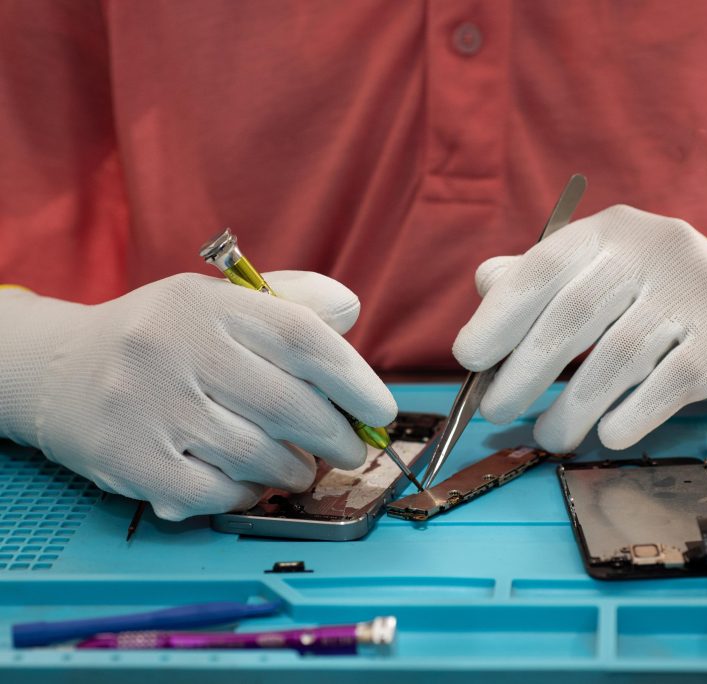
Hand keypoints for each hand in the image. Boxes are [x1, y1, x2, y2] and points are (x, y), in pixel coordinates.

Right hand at [0, 271, 395, 519]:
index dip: (355, 381)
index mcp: (208, 305)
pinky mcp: (129, 461)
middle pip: (289, 406)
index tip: (381, 411)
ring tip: (300, 466)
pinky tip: (251, 485)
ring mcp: (150, 407)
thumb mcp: (215, 300)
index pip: (303, 339)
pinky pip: (215, 494)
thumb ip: (287, 303)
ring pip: (257, 455)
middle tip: (351, 449)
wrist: (59, 371)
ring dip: (295, 469)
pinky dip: (247, 495)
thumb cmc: (162, 337)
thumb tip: (351, 310)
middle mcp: (176, 350)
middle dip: (336, 437)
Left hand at [453, 205, 706, 451]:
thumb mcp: (598, 273)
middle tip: (498, 409)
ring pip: (619, 357)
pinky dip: (630, 416)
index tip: (468, 358)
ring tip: (550, 435)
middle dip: (526, 371)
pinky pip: (669, 385)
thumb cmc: (651, 295)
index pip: (543, 269)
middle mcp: (656, 248)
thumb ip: (540, 278)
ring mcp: (697, 290)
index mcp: (610, 231)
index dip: (499, 316)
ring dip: (574, 407)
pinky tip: (607, 435)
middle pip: (575, 316)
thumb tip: (486, 283)